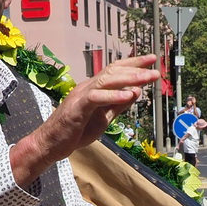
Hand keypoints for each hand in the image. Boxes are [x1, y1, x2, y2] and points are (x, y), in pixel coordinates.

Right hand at [12, 55, 157, 185]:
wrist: (50, 144)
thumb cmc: (75, 132)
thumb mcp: (103, 118)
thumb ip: (118, 105)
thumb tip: (136, 92)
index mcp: (93, 89)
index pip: (115, 70)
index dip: (133, 64)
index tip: (151, 60)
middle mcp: (87, 87)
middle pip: (113, 71)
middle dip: (136, 69)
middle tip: (156, 71)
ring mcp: (80, 96)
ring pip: (106, 80)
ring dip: (129, 79)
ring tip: (147, 79)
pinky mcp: (77, 108)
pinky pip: (96, 97)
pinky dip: (114, 96)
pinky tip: (130, 95)